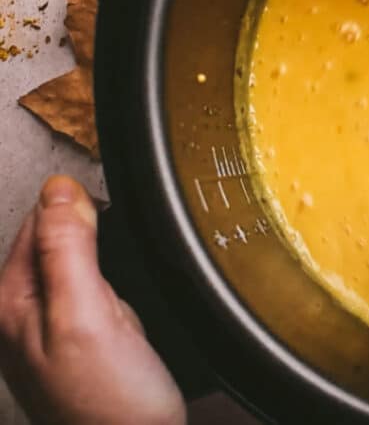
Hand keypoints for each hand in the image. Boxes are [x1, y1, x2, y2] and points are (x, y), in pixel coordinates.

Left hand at [0, 176, 184, 424]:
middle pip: (63, 236)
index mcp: (11, 298)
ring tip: (128, 297)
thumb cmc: (109, 405)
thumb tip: (60, 188)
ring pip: (88, 260)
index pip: (42, 216)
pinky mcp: (85, 338)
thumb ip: (68, 249)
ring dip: (115, 262)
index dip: (86, 212)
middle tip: (121, 279)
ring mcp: (55, 326)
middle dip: (102, 240)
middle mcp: (25, 310)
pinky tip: (132, 309)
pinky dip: (123, 286)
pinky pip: (104, 288)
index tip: (112, 238)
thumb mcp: (86, 314)